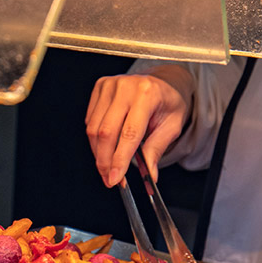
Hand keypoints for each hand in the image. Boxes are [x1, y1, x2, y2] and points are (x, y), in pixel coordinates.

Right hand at [85, 69, 190, 187]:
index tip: (115, 179)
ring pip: (93, 129)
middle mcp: (126, 86)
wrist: (163, 83)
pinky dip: (96, 140)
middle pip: (106, 132)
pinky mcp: (99, 87)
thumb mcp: (172, 127)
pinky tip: (106, 147)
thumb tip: (149, 175)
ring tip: (108, 167)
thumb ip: (156, 150)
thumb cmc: (168, 103)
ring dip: (99, 154)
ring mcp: (110, 85)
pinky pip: (90, 121)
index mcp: (147, 94)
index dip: (119, 159)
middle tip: (110, 179)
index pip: (129, 133)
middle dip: (105, 161)